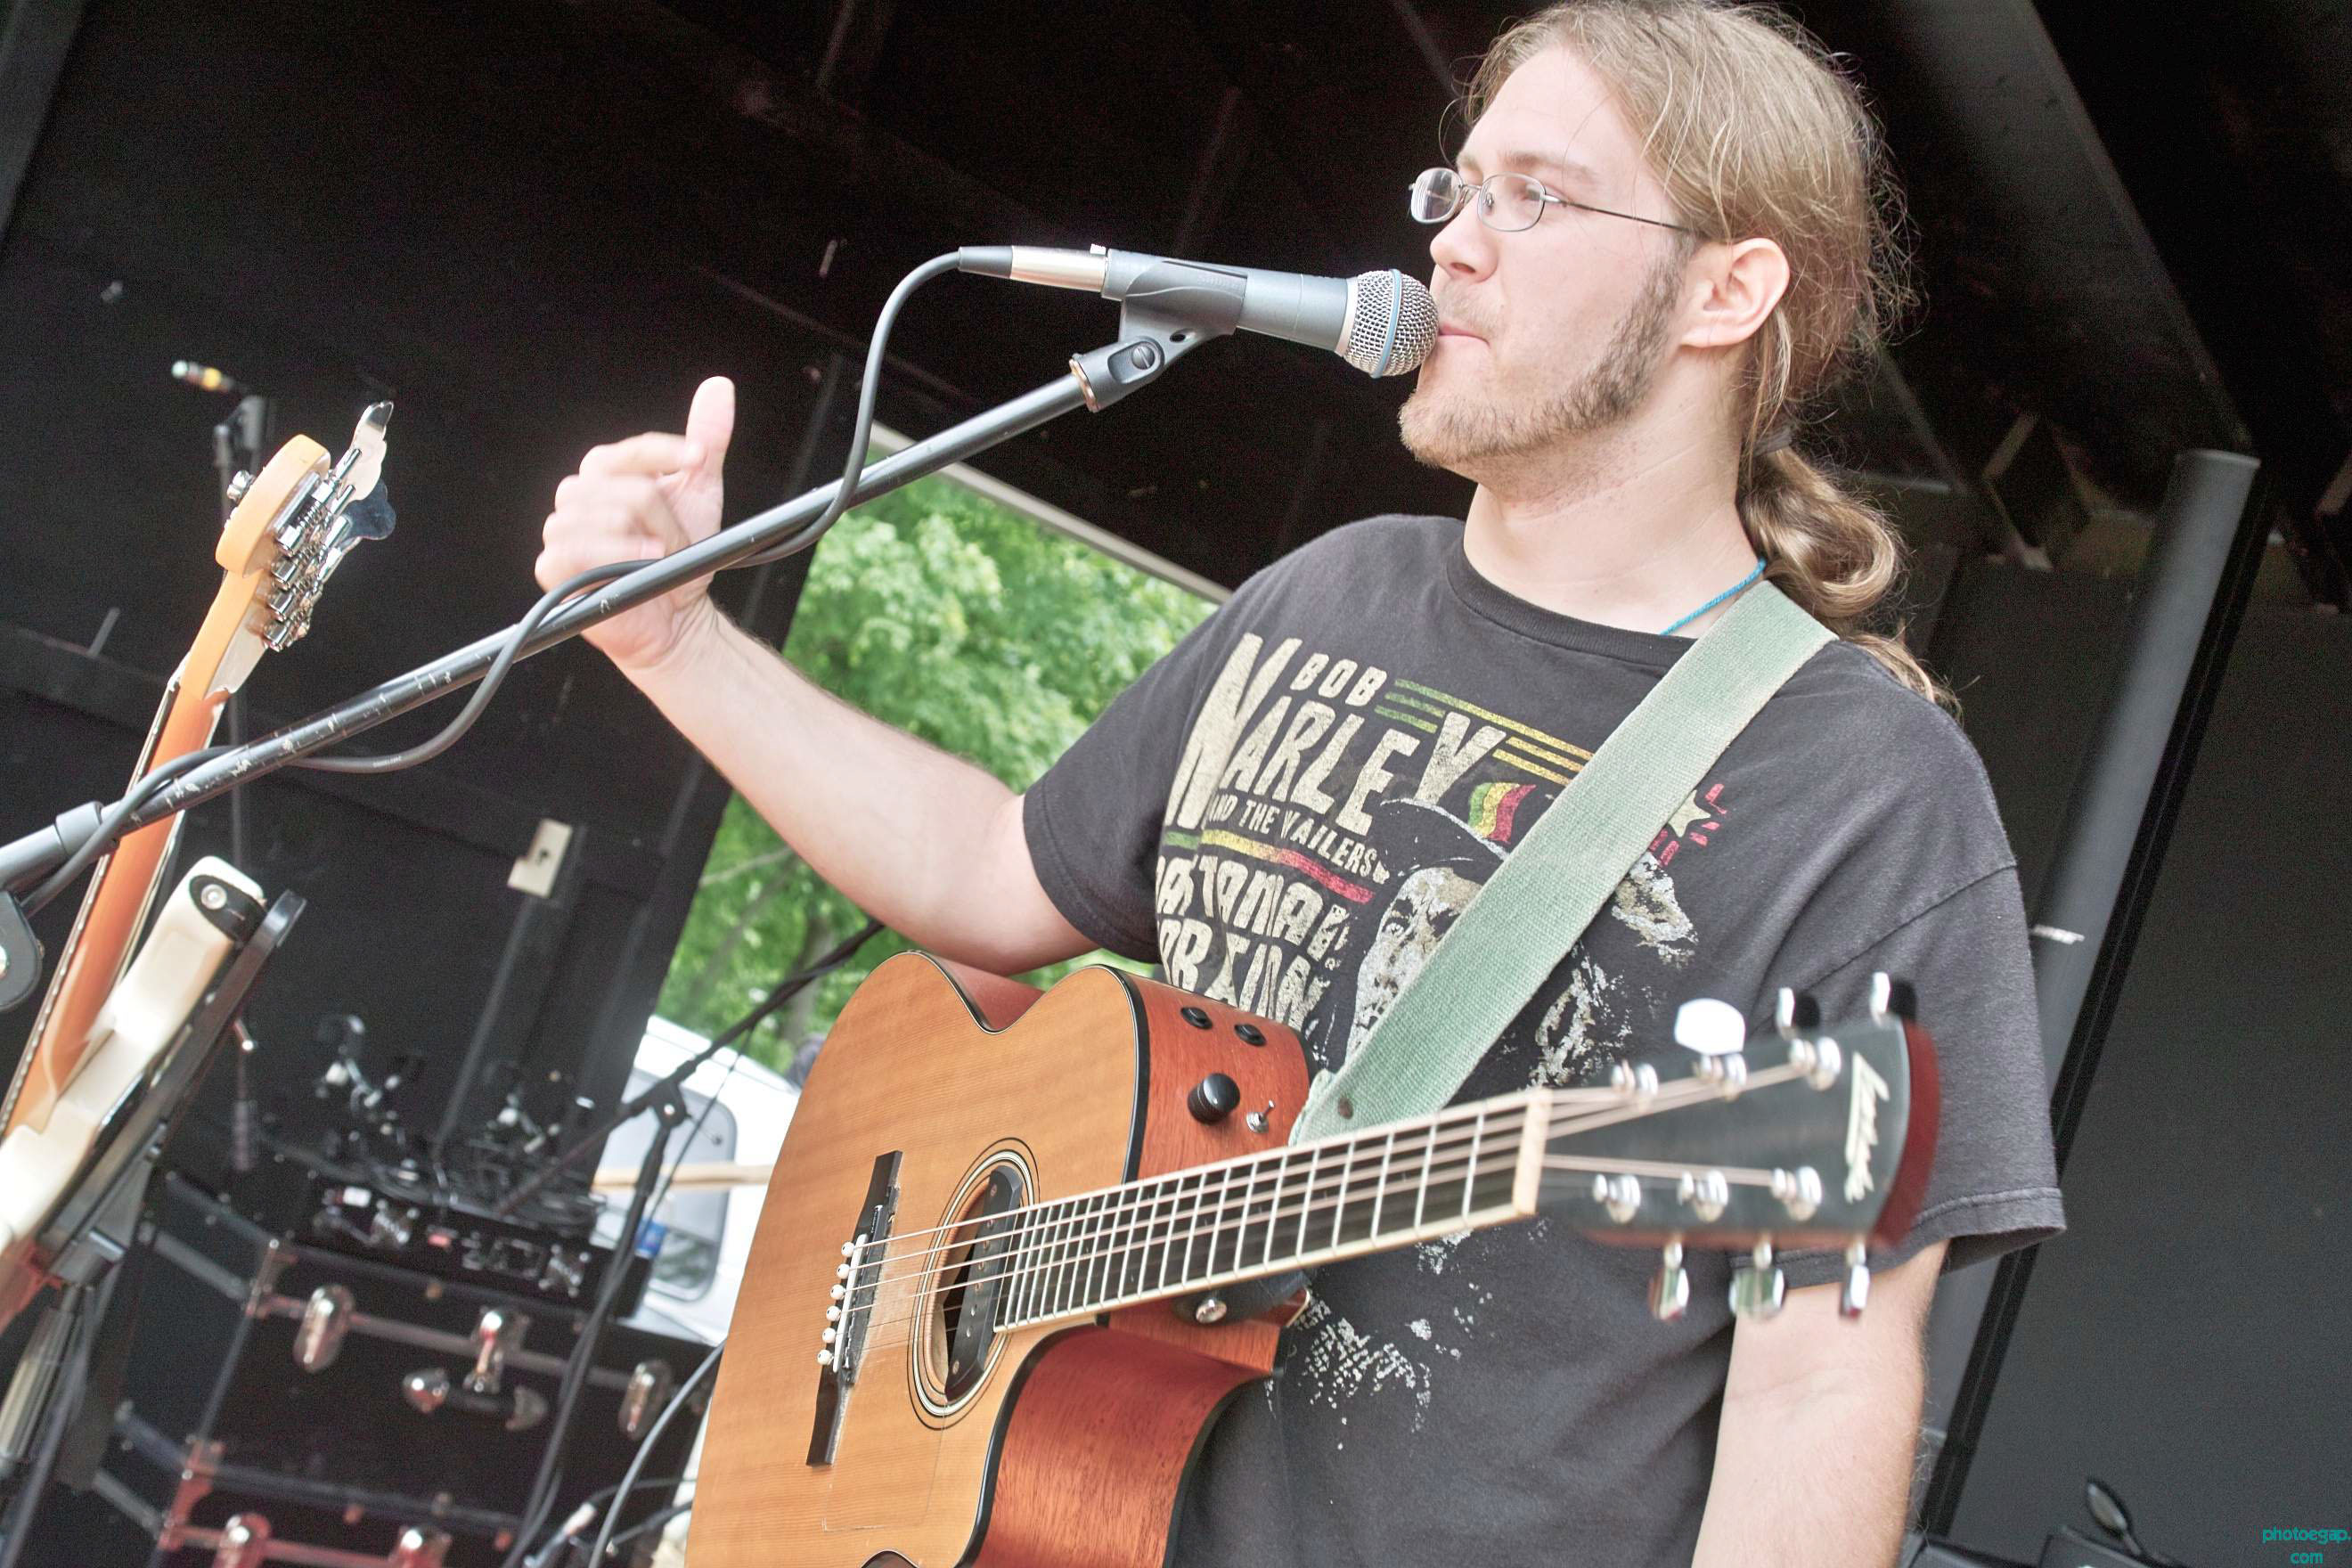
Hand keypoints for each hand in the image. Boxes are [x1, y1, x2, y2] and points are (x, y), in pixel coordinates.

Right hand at [537, 376, 734, 674]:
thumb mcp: (701, 492)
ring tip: (659, 560)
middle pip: (623, 488)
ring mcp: (562, 530)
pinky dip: (610, 558)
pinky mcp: (553, 566)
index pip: (630, 449)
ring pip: (601, 517)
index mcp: (606, 473)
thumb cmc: (683, 554)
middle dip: (661, 517)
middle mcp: (579, 496)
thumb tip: (719, 387)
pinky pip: (572, 550)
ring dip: (642, 543)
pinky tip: (635, 568)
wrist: (677, 614)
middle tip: (676, 543)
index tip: (699, 458)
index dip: (665, 452)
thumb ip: (707, 441)